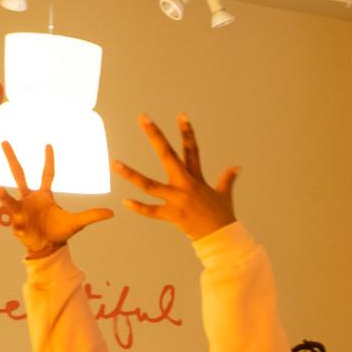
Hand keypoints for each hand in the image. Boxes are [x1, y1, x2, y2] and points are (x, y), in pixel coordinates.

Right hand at [0, 143, 114, 257]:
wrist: (48, 246)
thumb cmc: (60, 231)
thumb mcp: (77, 222)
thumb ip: (92, 216)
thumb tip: (112, 212)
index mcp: (44, 195)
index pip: (47, 173)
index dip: (48, 160)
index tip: (48, 144)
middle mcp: (30, 198)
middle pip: (19, 174)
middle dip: (12, 158)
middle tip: (4, 142)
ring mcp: (21, 209)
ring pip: (10, 199)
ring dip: (5, 197)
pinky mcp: (16, 222)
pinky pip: (14, 220)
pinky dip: (14, 223)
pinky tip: (15, 227)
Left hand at [112, 114, 237, 239]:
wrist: (222, 237)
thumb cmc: (223, 216)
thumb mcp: (224, 195)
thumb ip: (227, 179)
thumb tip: (236, 168)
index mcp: (196, 178)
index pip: (191, 150)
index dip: (187, 132)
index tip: (181, 115)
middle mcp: (185, 185)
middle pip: (167, 156)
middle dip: (155, 136)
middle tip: (143, 118)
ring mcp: (177, 200)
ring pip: (149, 185)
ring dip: (131, 174)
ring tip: (114, 163)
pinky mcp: (172, 215)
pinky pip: (152, 211)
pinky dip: (139, 208)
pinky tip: (125, 201)